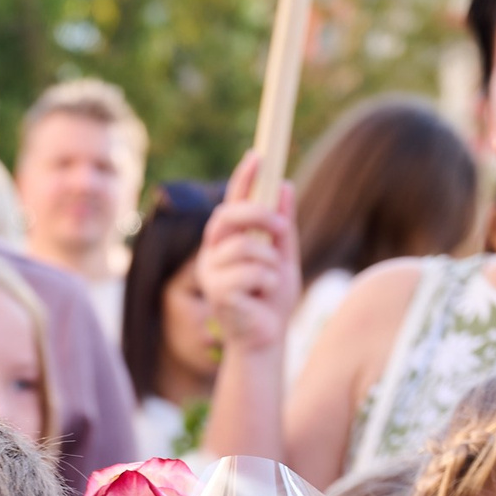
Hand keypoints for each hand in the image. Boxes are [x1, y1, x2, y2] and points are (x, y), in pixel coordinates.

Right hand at [196, 152, 300, 355]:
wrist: (266, 340)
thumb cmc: (271, 301)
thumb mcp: (284, 256)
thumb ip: (282, 226)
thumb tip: (284, 186)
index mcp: (227, 241)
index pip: (231, 201)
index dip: (243, 178)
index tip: (258, 155)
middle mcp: (213, 253)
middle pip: (229, 215)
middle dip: (260, 215)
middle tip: (281, 227)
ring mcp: (212, 273)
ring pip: (246, 247)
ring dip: (269, 262)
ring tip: (270, 281)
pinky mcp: (218, 294)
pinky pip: (251, 273)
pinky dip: (267, 282)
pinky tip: (262, 298)